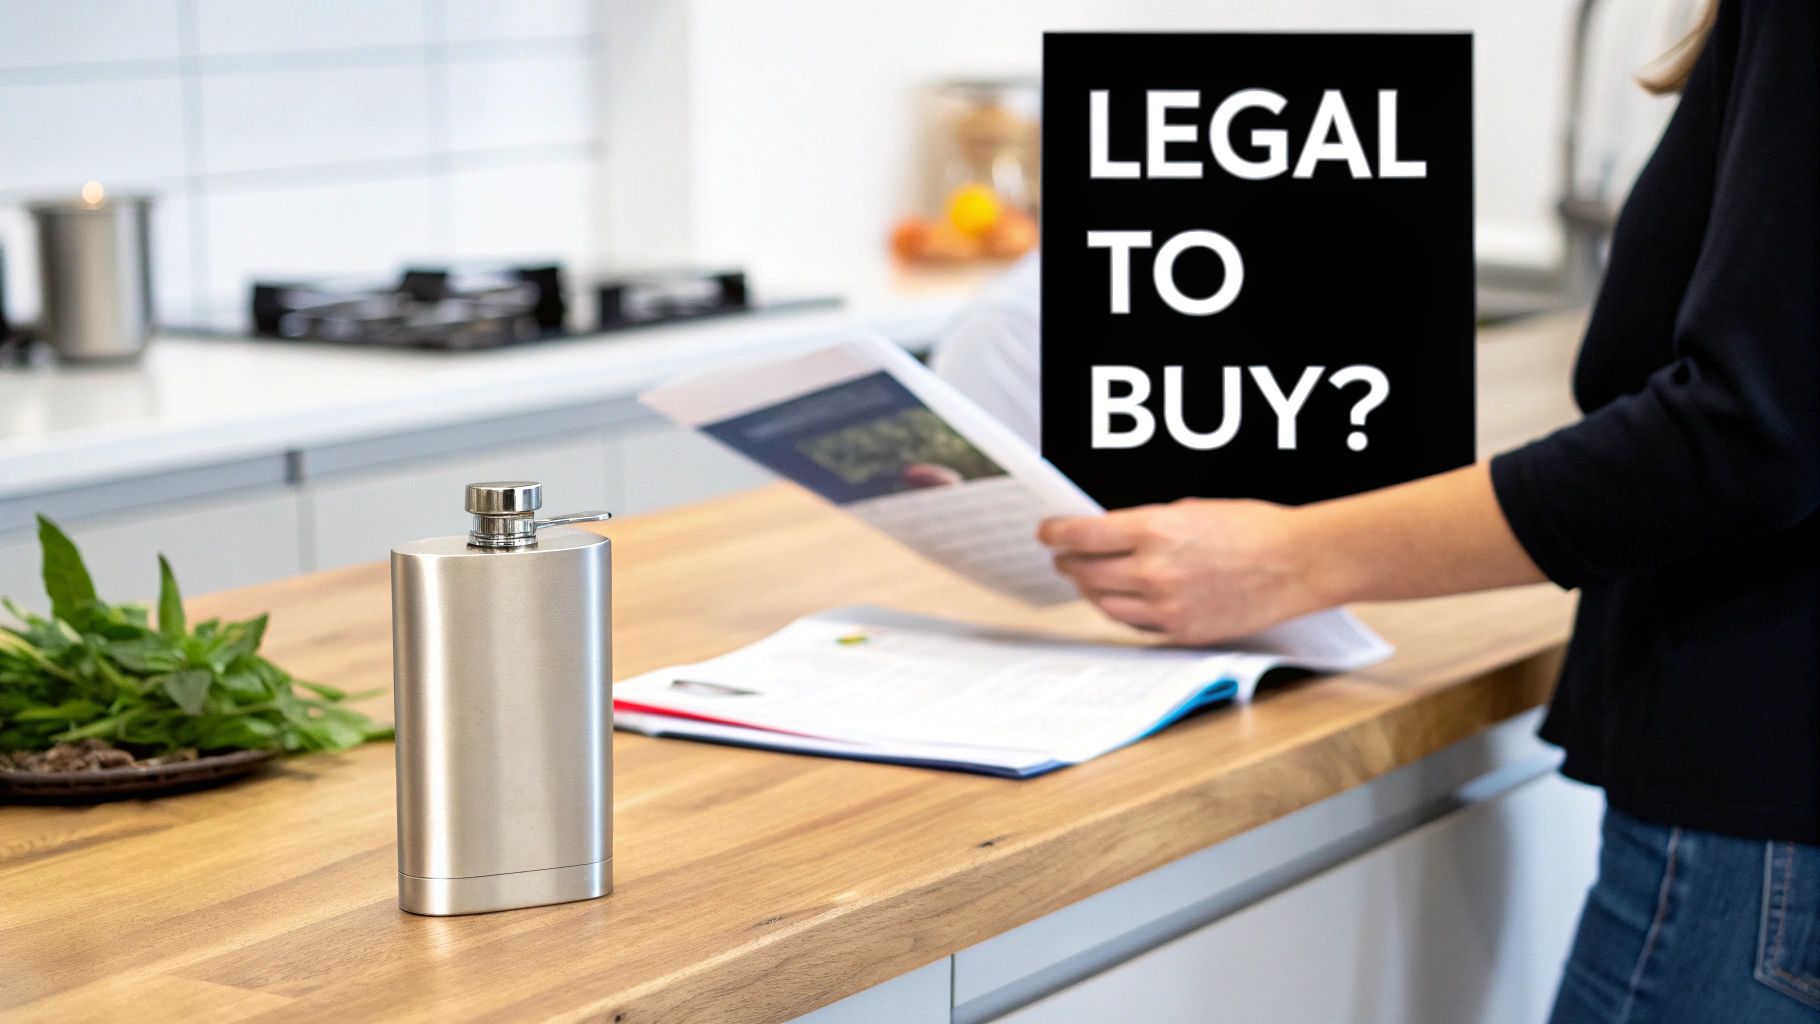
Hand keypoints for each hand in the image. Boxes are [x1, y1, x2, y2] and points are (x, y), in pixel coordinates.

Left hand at [1037, 498, 1330, 645]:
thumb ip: (1147, 523)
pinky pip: (1134, 624)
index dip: (1055, 534)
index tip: (1046, 533)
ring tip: (1085, 578)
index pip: (1082, 535)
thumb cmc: (1253, 529)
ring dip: (1088, 589)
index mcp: (1154, 530)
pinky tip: (1117, 600)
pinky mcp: (1182, 631)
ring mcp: (1166, 606)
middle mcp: (1153, 571)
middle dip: (1068, 562)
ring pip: (1103, 602)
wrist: (1298, 562)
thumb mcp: (1191, 509)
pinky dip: (1120, 610)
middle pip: (1085, 571)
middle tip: (1062, 556)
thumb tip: (1112, 533)